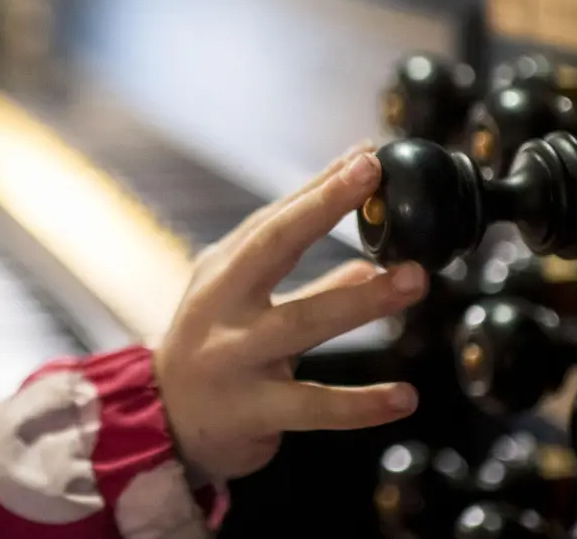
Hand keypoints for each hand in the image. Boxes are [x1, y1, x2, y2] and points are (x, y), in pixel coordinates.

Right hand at [153, 145, 428, 482]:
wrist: (162, 422)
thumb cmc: (210, 351)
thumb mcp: (242, 304)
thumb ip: (306, 283)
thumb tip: (370, 264)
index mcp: (224, 271)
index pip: (274, 218)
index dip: (320, 186)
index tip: (366, 154)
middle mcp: (224, 304)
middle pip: (273, 247)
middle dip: (322, 206)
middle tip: (372, 176)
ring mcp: (234, 355)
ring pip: (302, 322)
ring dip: (361, 299)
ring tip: (414, 280)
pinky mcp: (251, 409)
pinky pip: (313, 406)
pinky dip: (361, 404)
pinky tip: (404, 396)